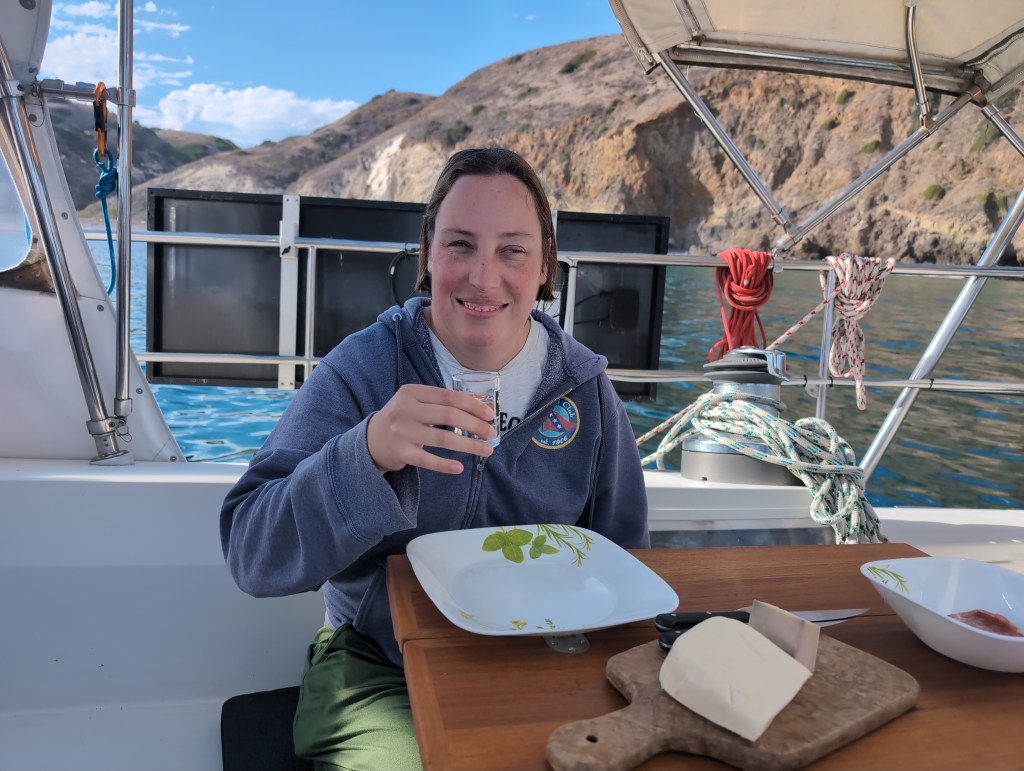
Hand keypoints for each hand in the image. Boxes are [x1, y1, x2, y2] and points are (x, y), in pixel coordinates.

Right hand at [366, 384, 495, 473]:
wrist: (372, 439)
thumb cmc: (404, 418)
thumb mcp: (417, 403)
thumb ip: (443, 403)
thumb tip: (481, 407)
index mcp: (412, 392)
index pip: (448, 396)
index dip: (472, 405)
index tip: (491, 415)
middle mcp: (405, 409)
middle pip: (449, 415)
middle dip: (475, 425)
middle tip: (492, 434)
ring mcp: (402, 432)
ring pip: (443, 438)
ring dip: (469, 446)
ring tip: (486, 450)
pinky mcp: (400, 452)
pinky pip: (427, 460)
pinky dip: (444, 465)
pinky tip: (460, 468)